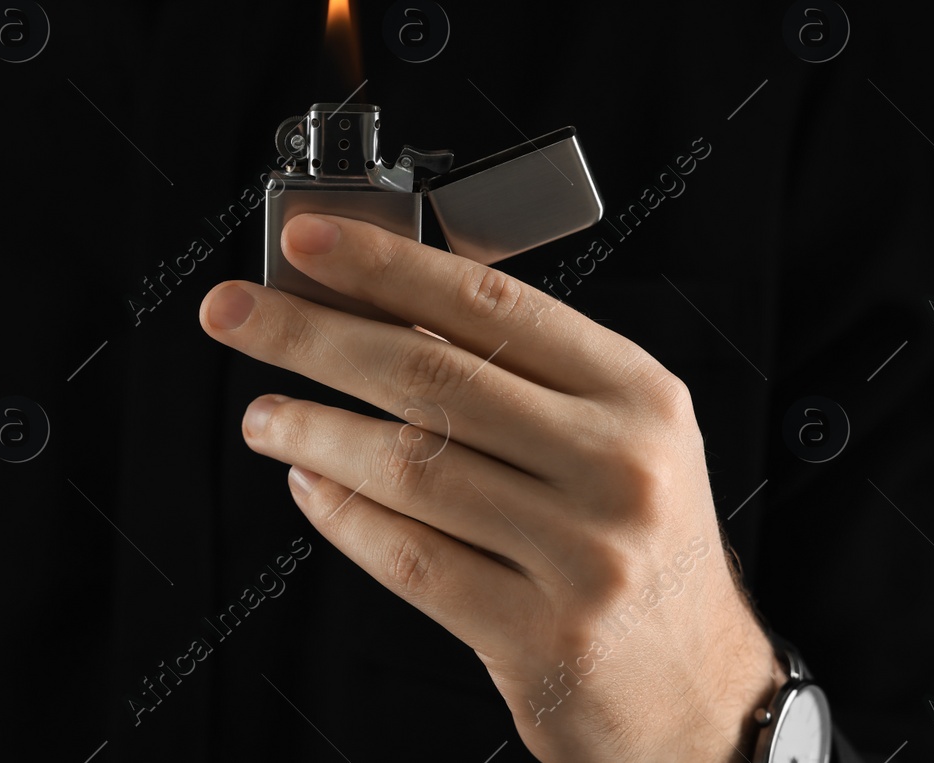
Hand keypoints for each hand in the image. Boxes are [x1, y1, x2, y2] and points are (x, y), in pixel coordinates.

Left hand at [198, 214, 784, 762]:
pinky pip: (409, 556)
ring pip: (409, 465)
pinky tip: (309, 485)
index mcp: (636, 394)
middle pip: (432, 375)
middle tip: (234, 313)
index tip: (304, 238)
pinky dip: (343, 514)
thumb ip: (515, 377)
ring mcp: (582, 555)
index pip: (490, 305)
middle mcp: (618, 466)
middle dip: (311, 333)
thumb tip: (373, 307)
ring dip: (311, 429)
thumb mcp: (612, 438)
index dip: (386, 264)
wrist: (698, 694)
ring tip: (264, 416)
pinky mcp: (539, 635)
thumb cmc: (636, 545)